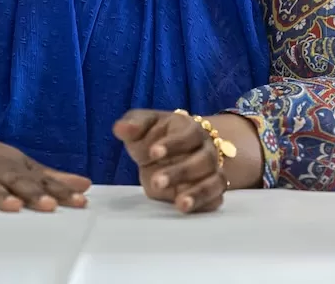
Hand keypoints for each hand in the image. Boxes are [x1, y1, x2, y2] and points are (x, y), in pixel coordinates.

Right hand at [0, 120, 90, 211]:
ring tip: (13, 206)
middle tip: (51, 205)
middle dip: (34, 193)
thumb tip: (84, 184)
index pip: (42, 179)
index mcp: (14, 164)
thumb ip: (49, 176)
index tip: (80, 201)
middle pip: (17, 181)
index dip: (61, 190)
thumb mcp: (16, 162)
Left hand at [115, 110, 229, 213]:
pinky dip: (204, 203)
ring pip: (213, 180)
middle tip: (156, 182)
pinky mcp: (211, 191)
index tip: (152, 153)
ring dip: (198, 192)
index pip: (189, 134)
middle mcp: (207, 150)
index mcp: (191, 129)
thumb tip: (120, 128)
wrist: (172, 153)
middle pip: (203, 160)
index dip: (173, 144)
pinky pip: (215, 198)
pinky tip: (187, 208)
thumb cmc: (156, 138)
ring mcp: (212, 171)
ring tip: (180, 204)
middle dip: (181, 172)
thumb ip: (133, 125)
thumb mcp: (143, 127)